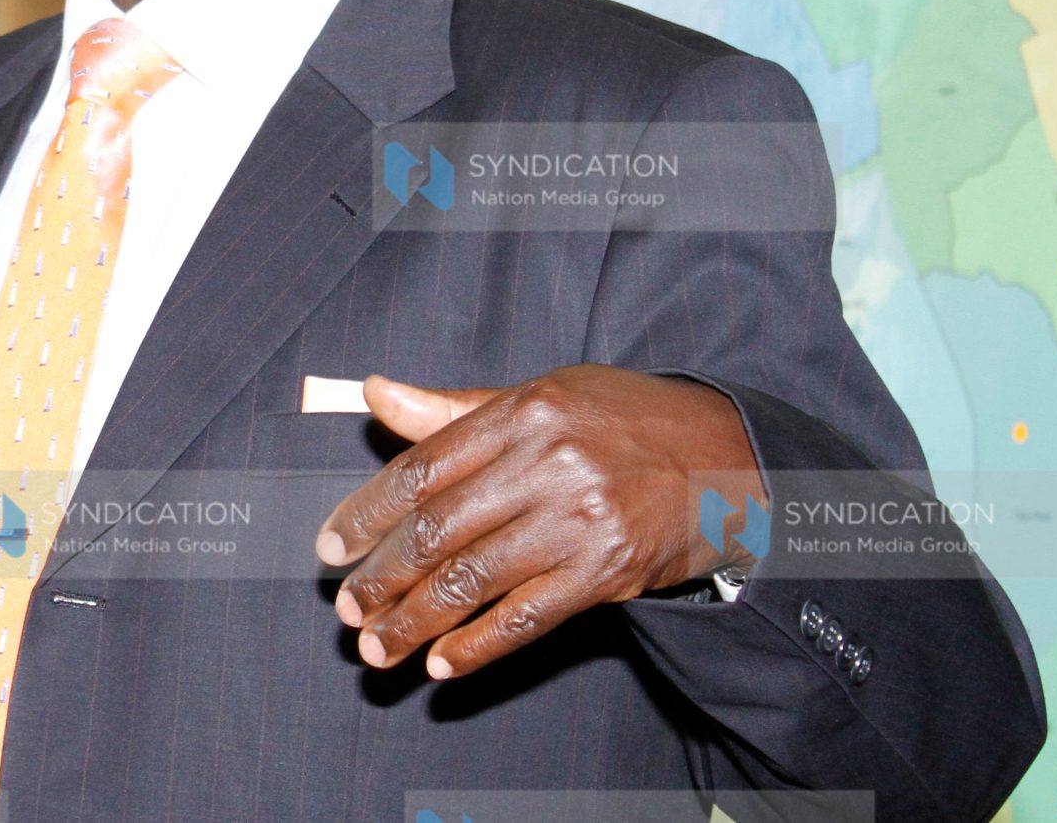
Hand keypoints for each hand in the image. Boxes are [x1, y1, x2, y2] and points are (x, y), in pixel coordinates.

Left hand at [314, 364, 764, 679]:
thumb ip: (452, 408)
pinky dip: (478, 645)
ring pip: (474, 580)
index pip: (422, 470)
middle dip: (381, 575)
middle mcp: (548, 467)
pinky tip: (441, 663)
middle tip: (346, 607)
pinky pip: (527, 618)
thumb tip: (371, 392)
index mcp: (522, 415)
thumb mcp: (541, 395)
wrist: (727, 459)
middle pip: (440, 531)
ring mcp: (579, 523)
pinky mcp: (607, 574)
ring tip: (376, 647)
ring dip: (415, 620)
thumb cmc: (620, 421)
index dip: (367, 513)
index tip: (330, 545)